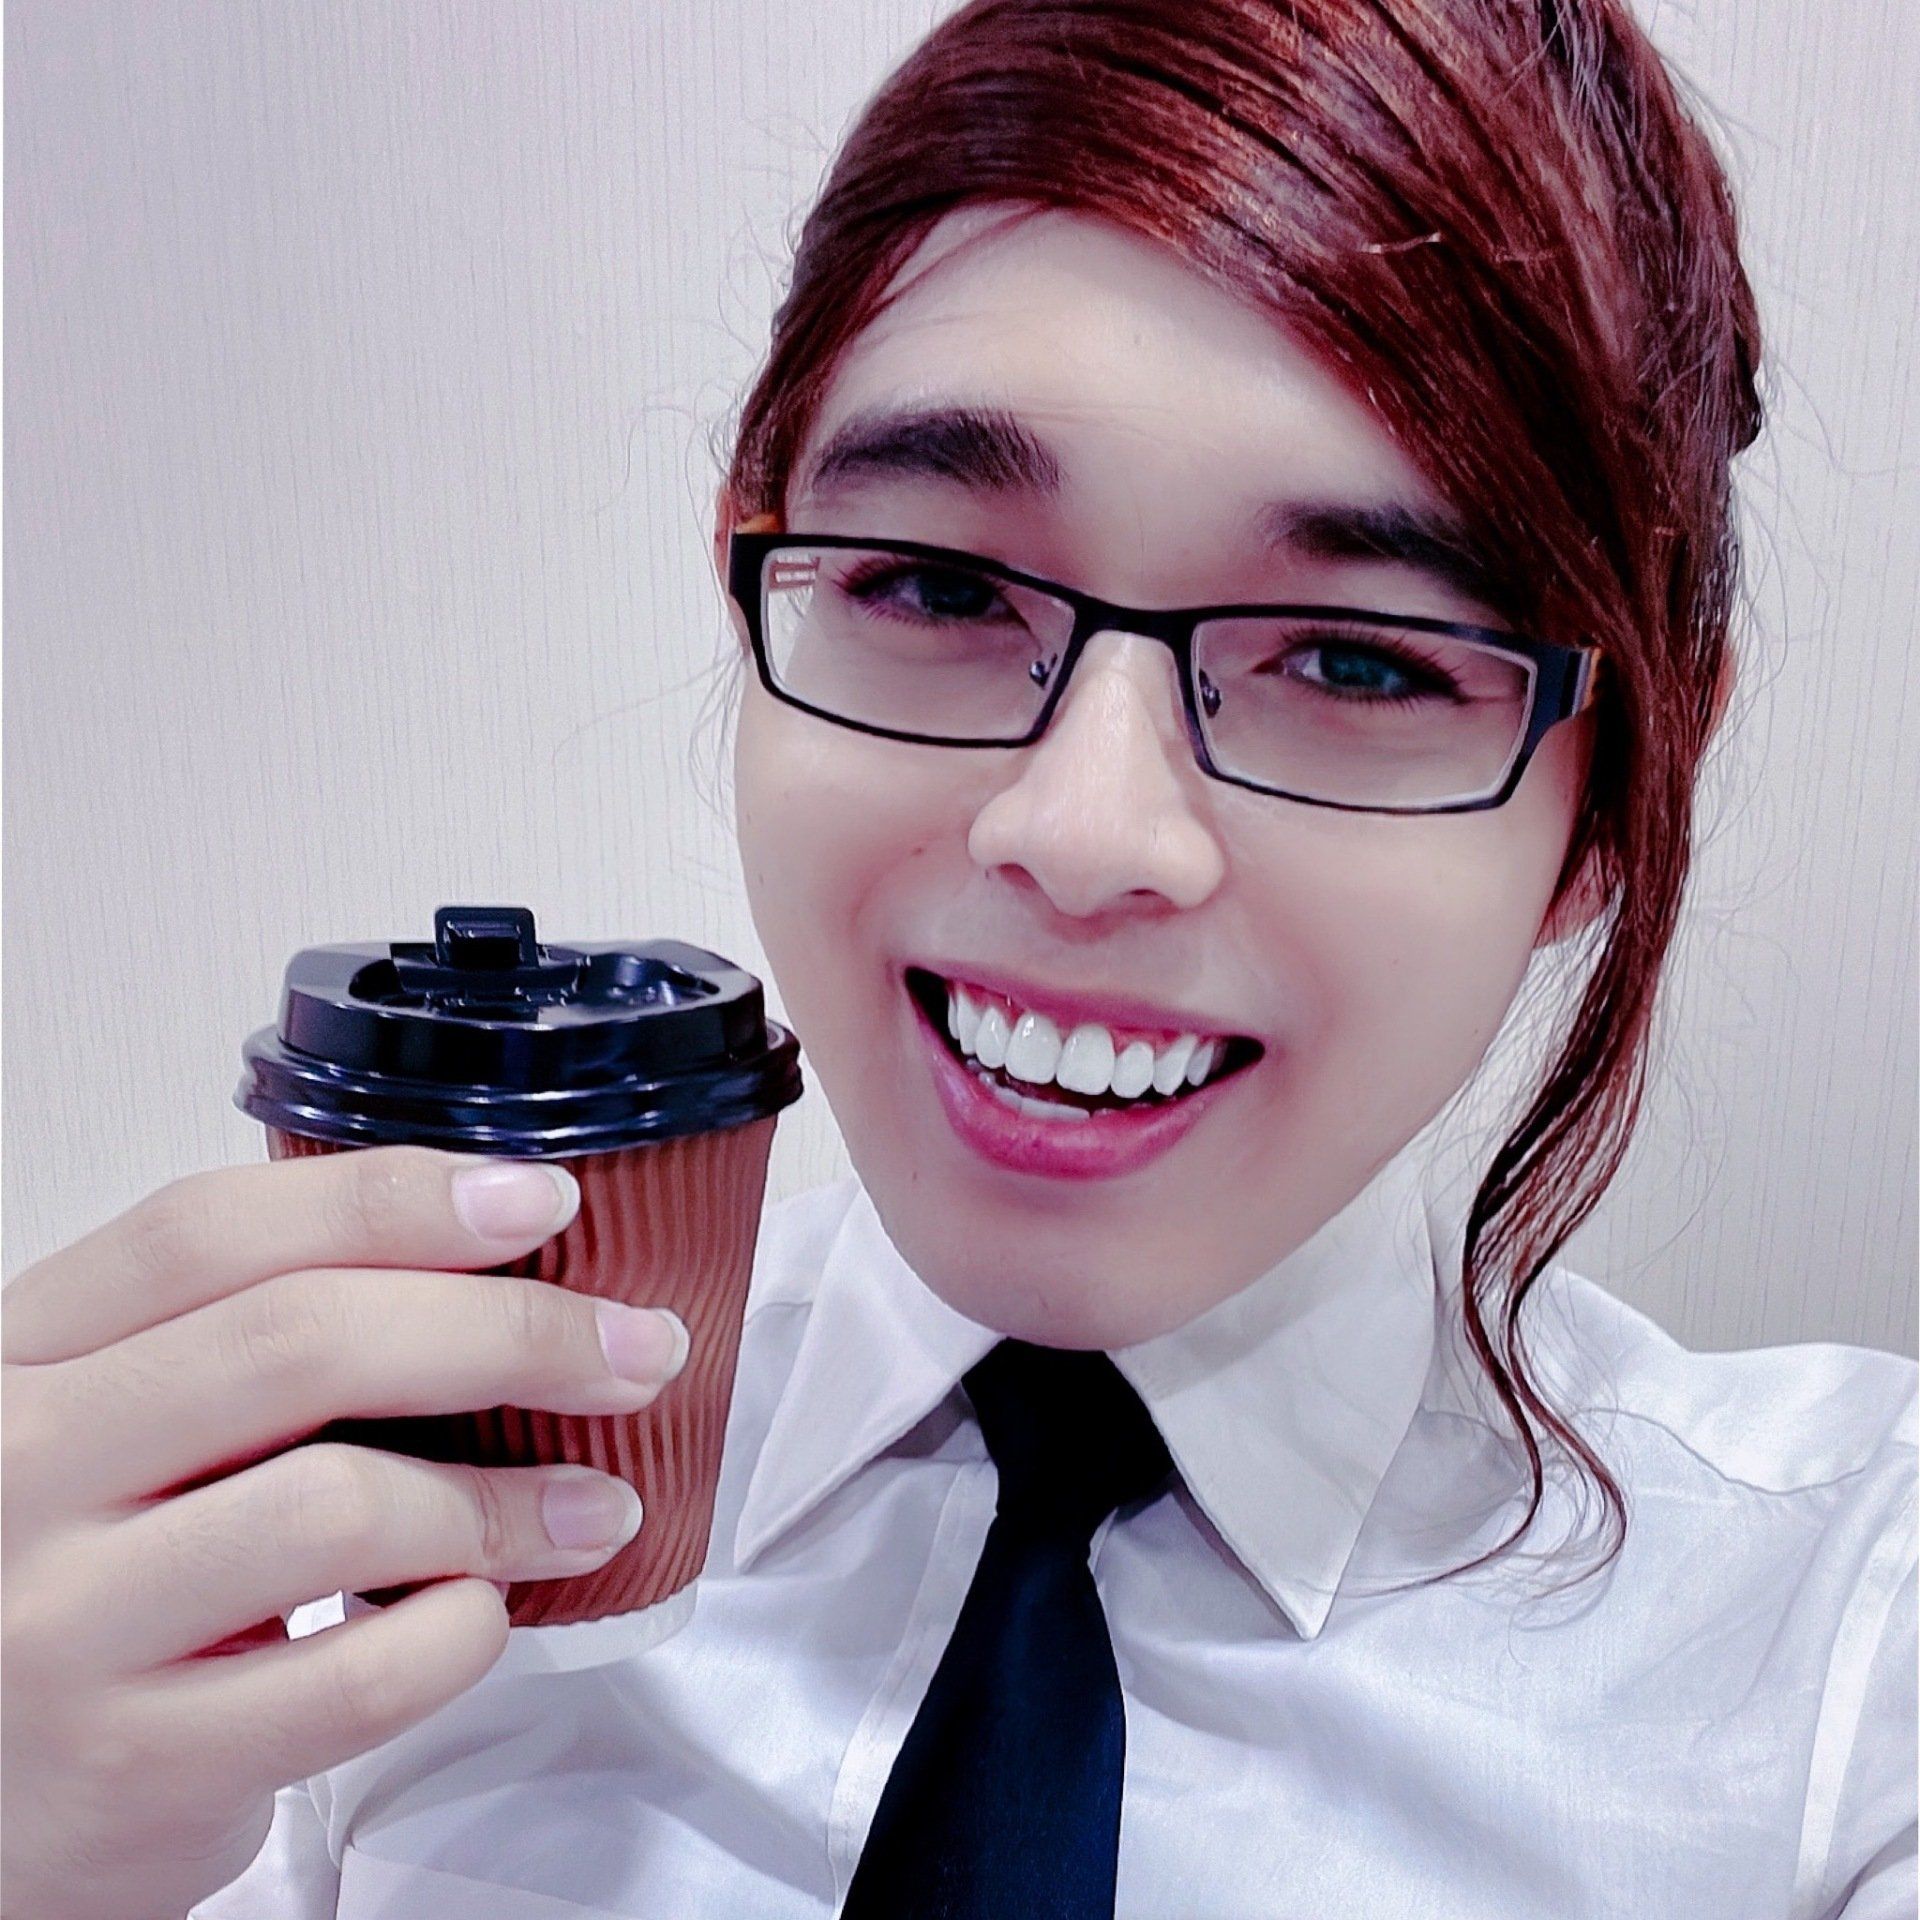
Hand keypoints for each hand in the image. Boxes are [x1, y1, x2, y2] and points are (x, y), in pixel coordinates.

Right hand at [1, 1145, 687, 1919]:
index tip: (540, 1198)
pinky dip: (459, 1636)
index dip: (394, 1199)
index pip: (208, 1230)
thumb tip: (494, 1273)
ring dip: (509, 1500)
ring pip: (337, 1505)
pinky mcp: (127, 1768)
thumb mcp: (109, 1429)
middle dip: (508, 1331)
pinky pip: (351, 1679)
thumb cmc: (73, 1581)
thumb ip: (238, 1343)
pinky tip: (484, 1616)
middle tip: (630, 1348)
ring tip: (596, 1505)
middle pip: (297, 1341)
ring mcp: (58, 1624)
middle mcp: (16, 1468)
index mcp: (21, 1351)